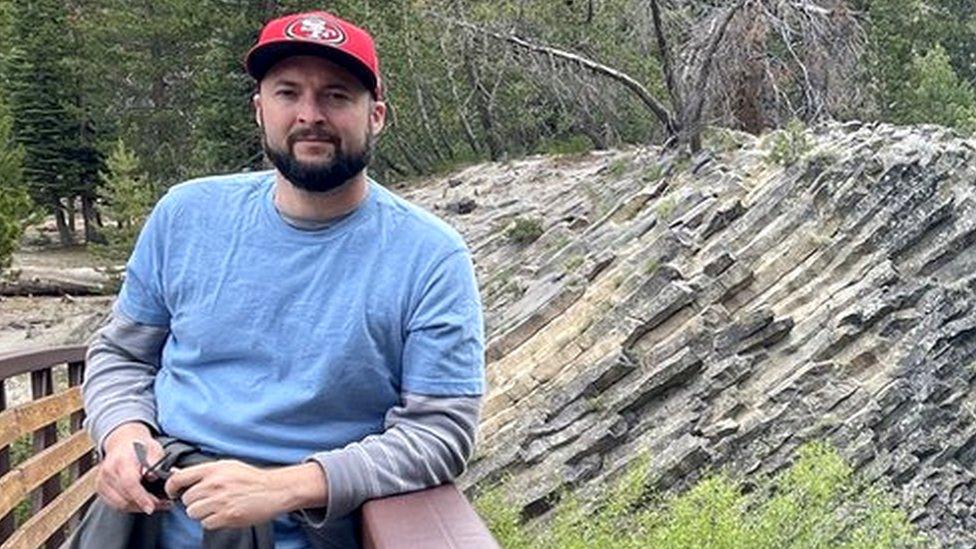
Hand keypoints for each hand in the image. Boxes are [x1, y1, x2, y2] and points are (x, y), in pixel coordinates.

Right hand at [97, 422, 168, 513]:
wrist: (123, 442)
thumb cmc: (141, 447)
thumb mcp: (154, 449)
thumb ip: (154, 462)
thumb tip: (152, 476)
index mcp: (122, 460)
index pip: (129, 483)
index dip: (141, 497)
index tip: (151, 507)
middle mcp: (108, 471)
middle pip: (124, 497)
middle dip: (144, 505)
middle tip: (163, 504)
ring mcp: (101, 480)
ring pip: (119, 504)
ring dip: (138, 508)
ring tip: (155, 505)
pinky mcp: (100, 488)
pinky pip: (114, 504)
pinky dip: (129, 507)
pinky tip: (142, 503)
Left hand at [165, 461, 327, 529]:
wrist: (274, 490)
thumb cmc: (252, 478)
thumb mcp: (227, 466)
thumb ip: (203, 472)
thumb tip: (178, 473)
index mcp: (213, 470)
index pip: (178, 478)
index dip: (171, 487)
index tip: (173, 492)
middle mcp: (214, 484)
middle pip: (186, 499)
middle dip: (194, 502)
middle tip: (207, 500)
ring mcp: (220, 501)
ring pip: (193, 513)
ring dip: (202, 513)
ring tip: (216, 507)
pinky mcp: (226, 516)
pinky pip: (206, 524)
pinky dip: (212, 521)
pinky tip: (224, 514)